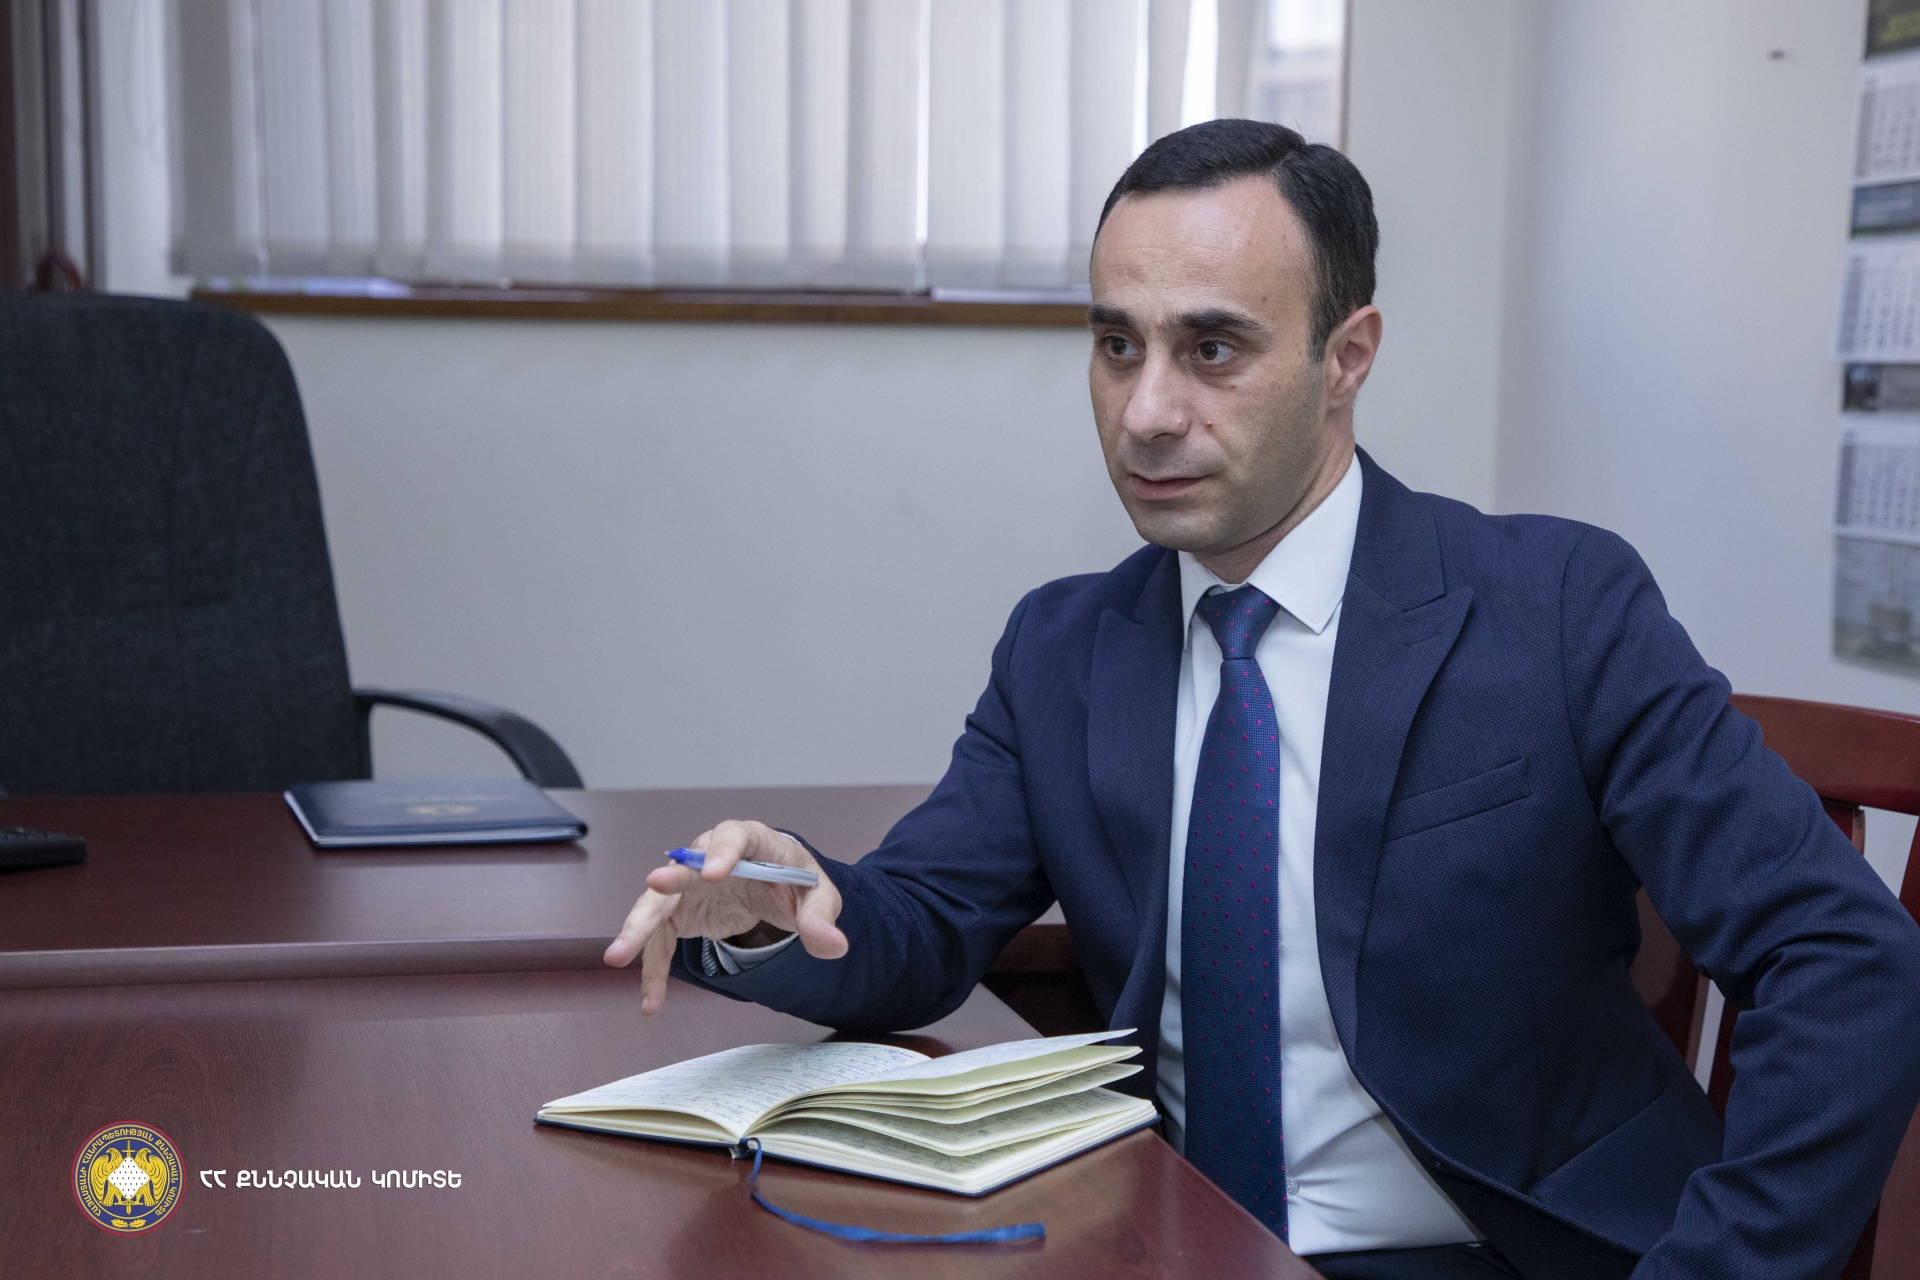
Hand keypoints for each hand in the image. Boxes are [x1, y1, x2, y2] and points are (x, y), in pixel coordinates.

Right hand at [602, 820, 847, 1015]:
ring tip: (620, 957)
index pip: (734, 836)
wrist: (775, 888)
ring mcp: (688, 885)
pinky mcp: (679, 913)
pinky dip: (653, 970)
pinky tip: (651, 1002)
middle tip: (654, 888)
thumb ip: (821, 919)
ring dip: (638, 930)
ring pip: (657, 904)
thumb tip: (833, 946)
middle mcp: (709, 857)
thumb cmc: (794, 881)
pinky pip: (660, 940)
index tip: (713, 872)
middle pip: (683, 867)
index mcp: (751, 841)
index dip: (722, 851)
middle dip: (667, 883)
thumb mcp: (818, 896)